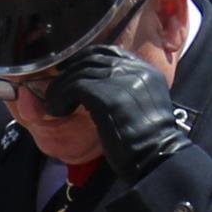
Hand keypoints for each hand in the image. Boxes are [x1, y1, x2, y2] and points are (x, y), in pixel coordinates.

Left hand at [42, 46, 187, 180]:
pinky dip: (60, 98)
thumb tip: (98, 87)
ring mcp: (121, 81)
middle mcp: (135, 70)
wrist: (157, 159)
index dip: (84, 59)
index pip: (109, 52)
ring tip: (55, 106)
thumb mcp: (144, 107)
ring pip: (78, 72)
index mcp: (146, 71)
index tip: (70, 73)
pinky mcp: (106, 97)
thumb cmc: (148, 143)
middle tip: (57, 90)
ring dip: (60, 89)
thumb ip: (128, 91)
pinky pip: (73, 87)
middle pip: (91, 59)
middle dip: (68, 73)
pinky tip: (58, 111)